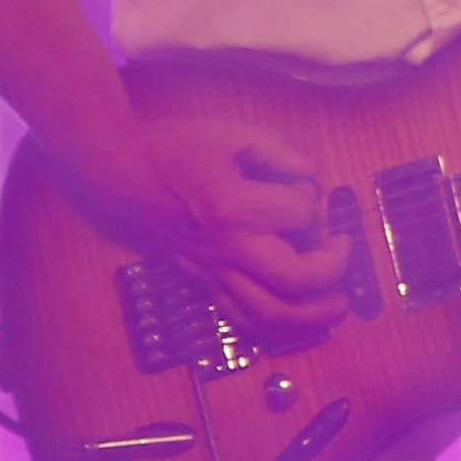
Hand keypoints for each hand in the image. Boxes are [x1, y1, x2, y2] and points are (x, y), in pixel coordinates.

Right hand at [72, 112, 354, 337]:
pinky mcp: (203, 283)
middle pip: (297, 279)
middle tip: (343, 248)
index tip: (306, 185)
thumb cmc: (175, 149)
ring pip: (272, 315)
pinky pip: (244, 321)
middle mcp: (226, 247)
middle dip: (335, 267)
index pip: (302, 211)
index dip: (315, 195)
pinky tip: (301, 317)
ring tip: (338, 301)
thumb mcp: (232, 132)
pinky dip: (279, 328)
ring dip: (315, 315)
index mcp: (232, 206)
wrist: (116, 173)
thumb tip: (314, 177)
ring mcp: (213, 271)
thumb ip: (282, 152)